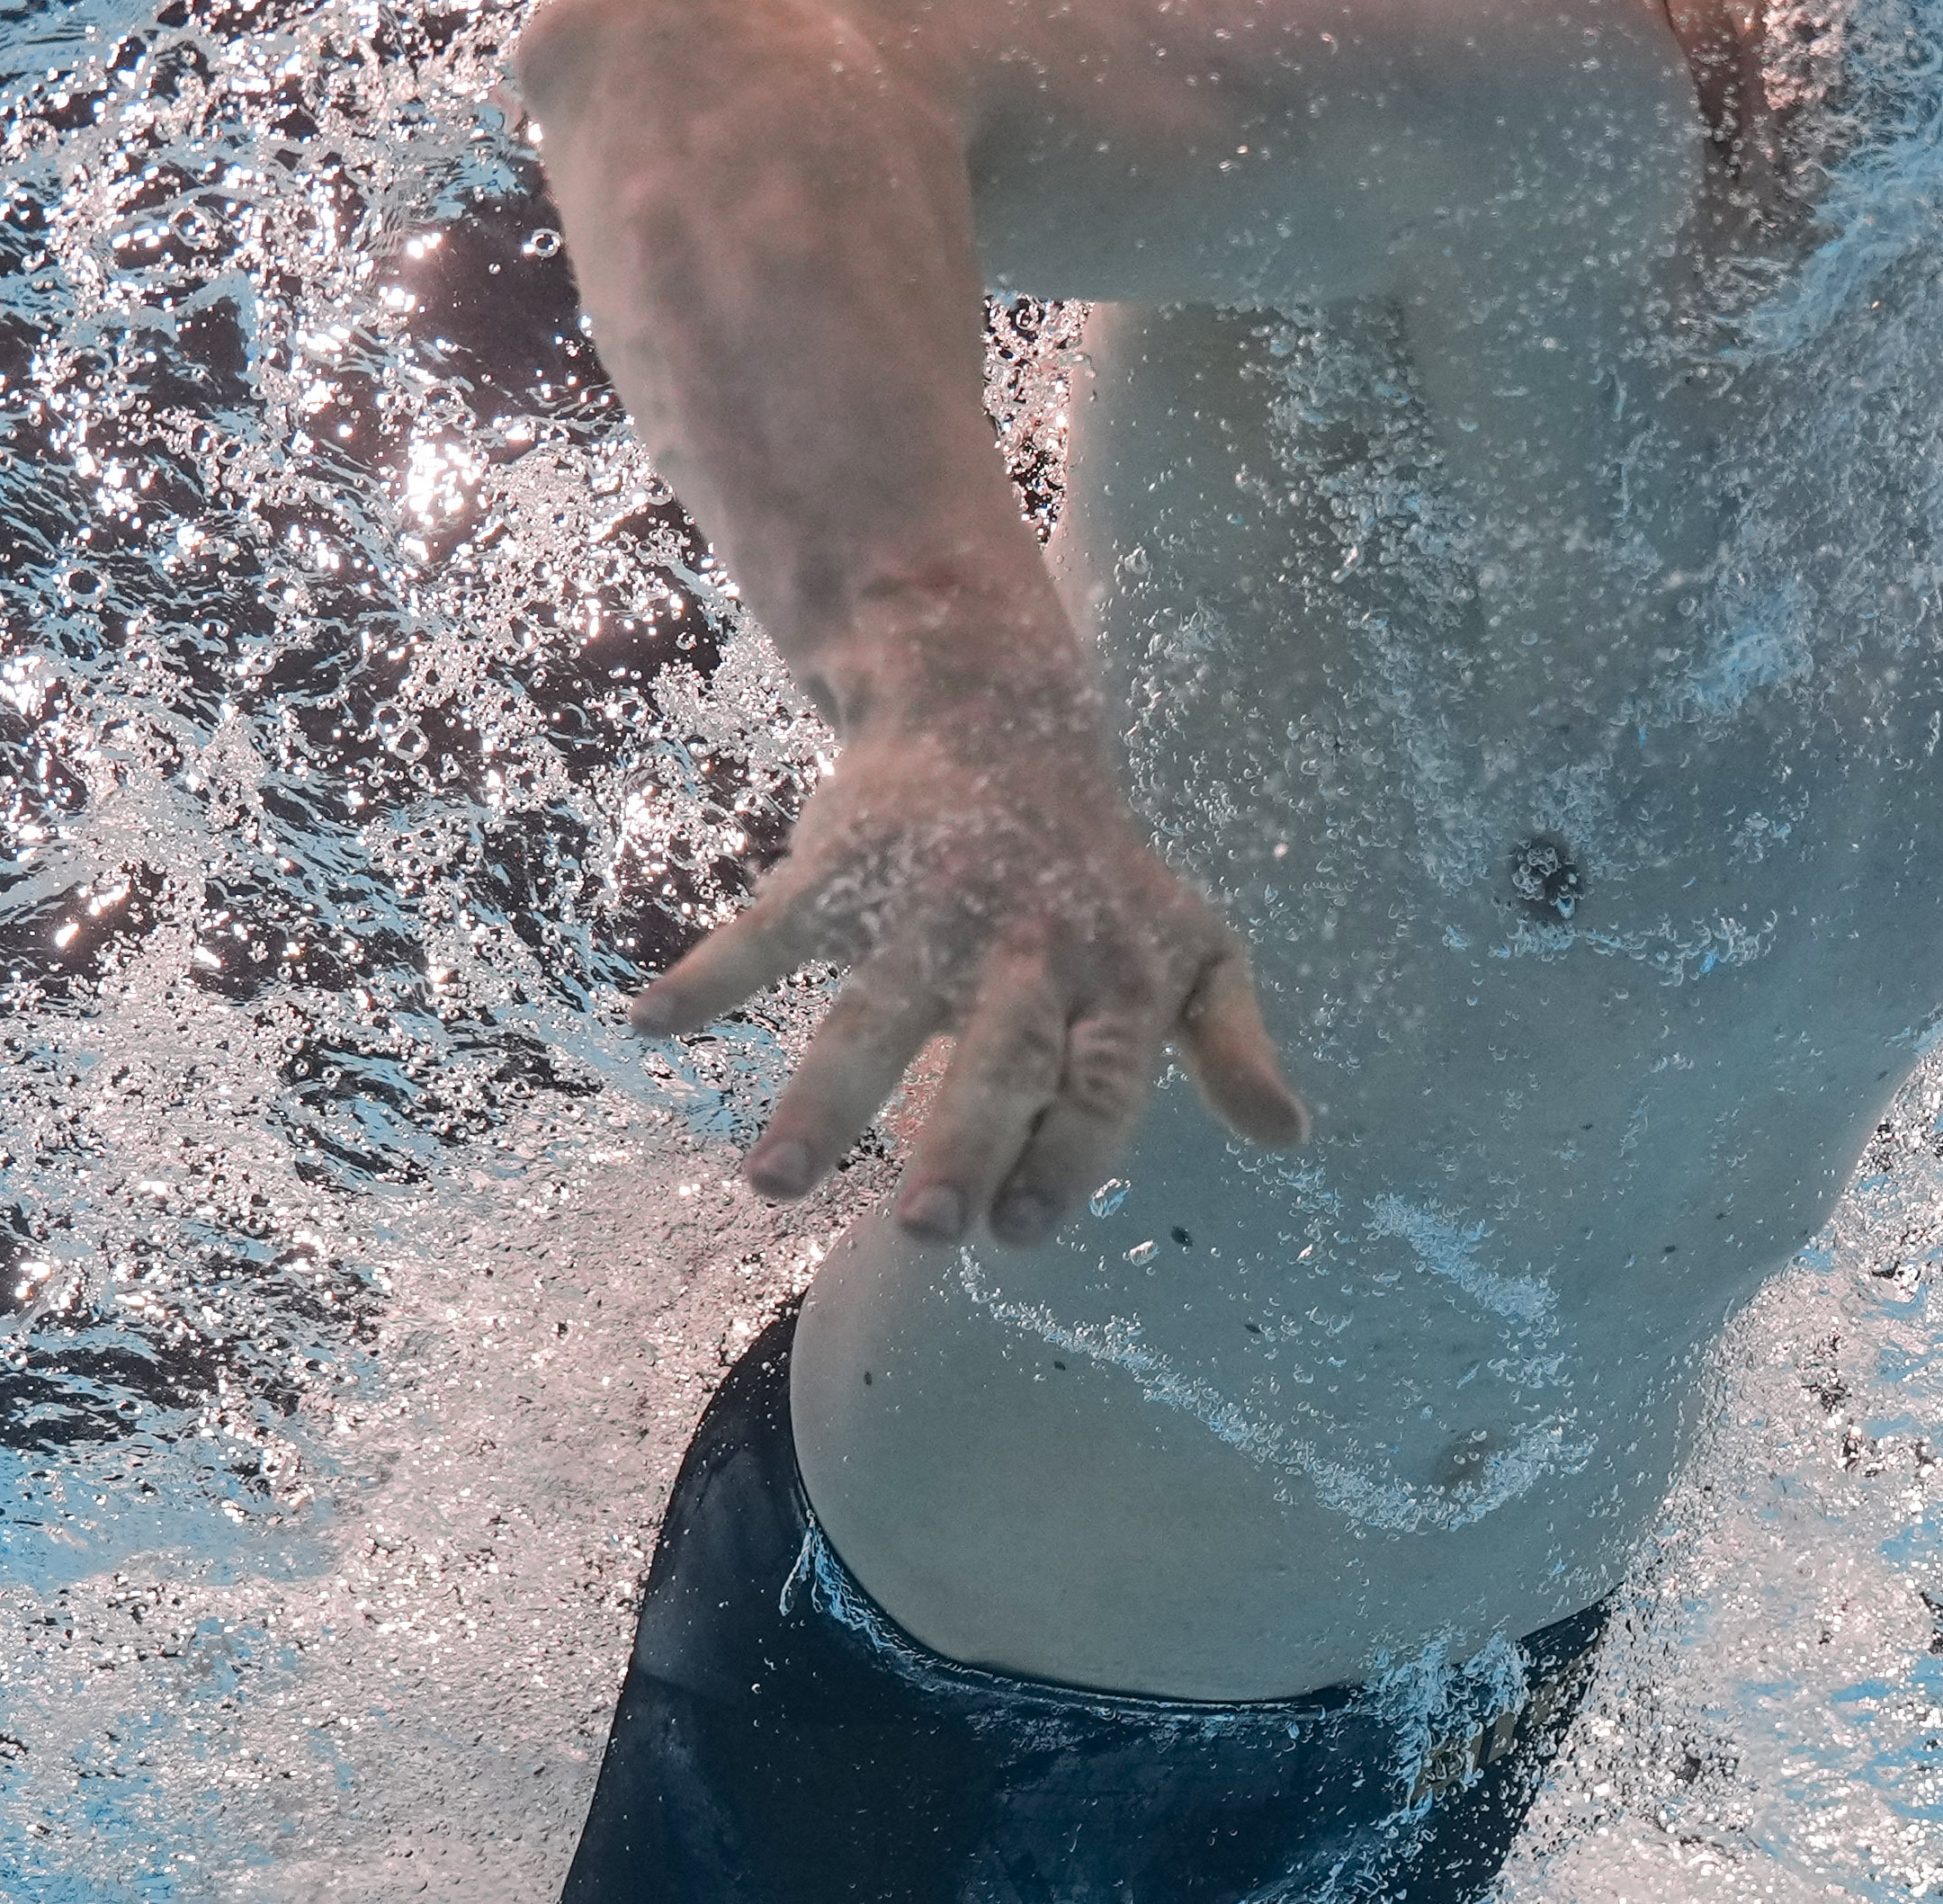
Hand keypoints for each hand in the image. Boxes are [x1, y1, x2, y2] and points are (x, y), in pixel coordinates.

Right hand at [629, 672, 1308, 1242]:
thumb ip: (1229, 1042)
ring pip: (872, 1015)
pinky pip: (768, 929)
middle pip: (995, 1059)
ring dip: (822, 1101)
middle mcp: (1023, 947)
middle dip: (962, 1144)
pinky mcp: (840, 869)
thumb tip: (1290, 1138)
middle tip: (929, 1231)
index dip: (1069, 1153)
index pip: (1101, 1081)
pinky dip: (708, 974)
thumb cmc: (1104, 866)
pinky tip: (652, 1024)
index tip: (1024, 1230)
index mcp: (1113, 977)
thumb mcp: (1191, 944)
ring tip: (770, 1183)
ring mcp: (924, 907)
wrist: (999, 712)